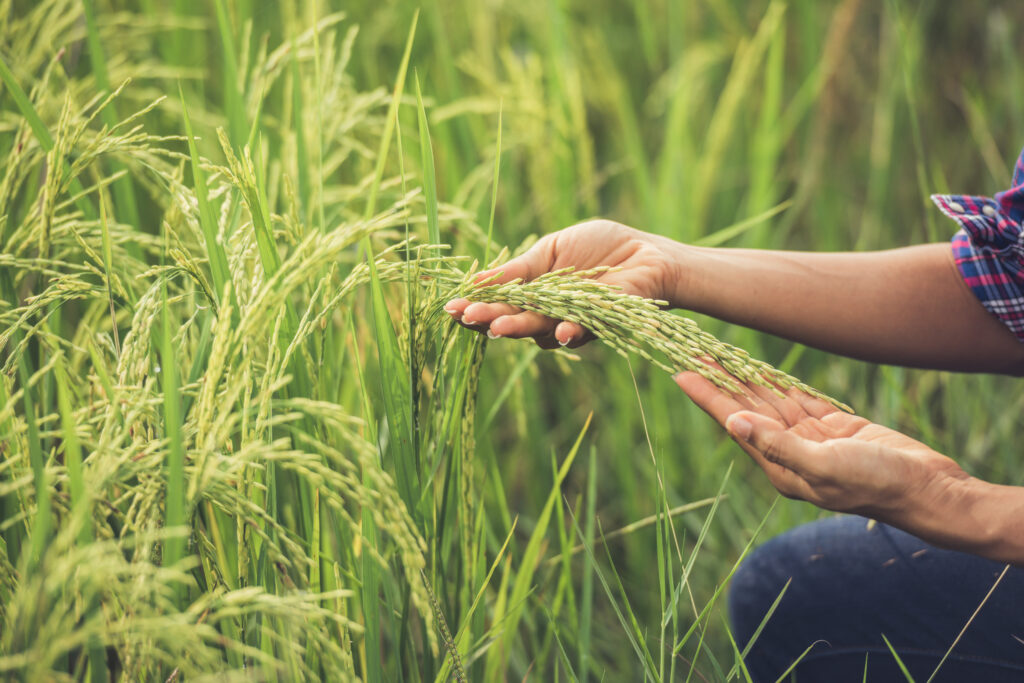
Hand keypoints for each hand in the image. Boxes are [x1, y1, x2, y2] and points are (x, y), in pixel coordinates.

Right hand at [444, 220, 684, 347]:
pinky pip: (578, 332)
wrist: (646, 253)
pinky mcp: (598, 325)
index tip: (451, 307)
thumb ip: (519, 269)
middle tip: (469, 318)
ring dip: (519, 327)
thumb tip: (477, 280)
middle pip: (512, 320)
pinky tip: (559, 331)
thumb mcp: (552, 250)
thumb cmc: (600, 247)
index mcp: (532, 293)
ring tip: (499, 326)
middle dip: (489, 319)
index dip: (476, 305)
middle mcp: (547, 314)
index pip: (498, 302)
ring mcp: (570, 322)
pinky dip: (567, 331)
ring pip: (539, 330)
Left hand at [674, 370, 970, 519]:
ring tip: (717, 353)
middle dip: (719, 381)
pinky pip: (798, 400)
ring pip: (770, 401)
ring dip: (745, 378)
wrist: (927, 489)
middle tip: (692, 351)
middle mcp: (789, 452)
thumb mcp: (825, 465)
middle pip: (745, 408)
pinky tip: (758, 369)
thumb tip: (734, 424)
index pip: (733, 423)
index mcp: (780, 466)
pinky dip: (778, 382)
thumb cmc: (877, 483)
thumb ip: (778, 445)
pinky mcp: (834, 429)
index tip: (680, 372)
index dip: (707, 396)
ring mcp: (811, 440)